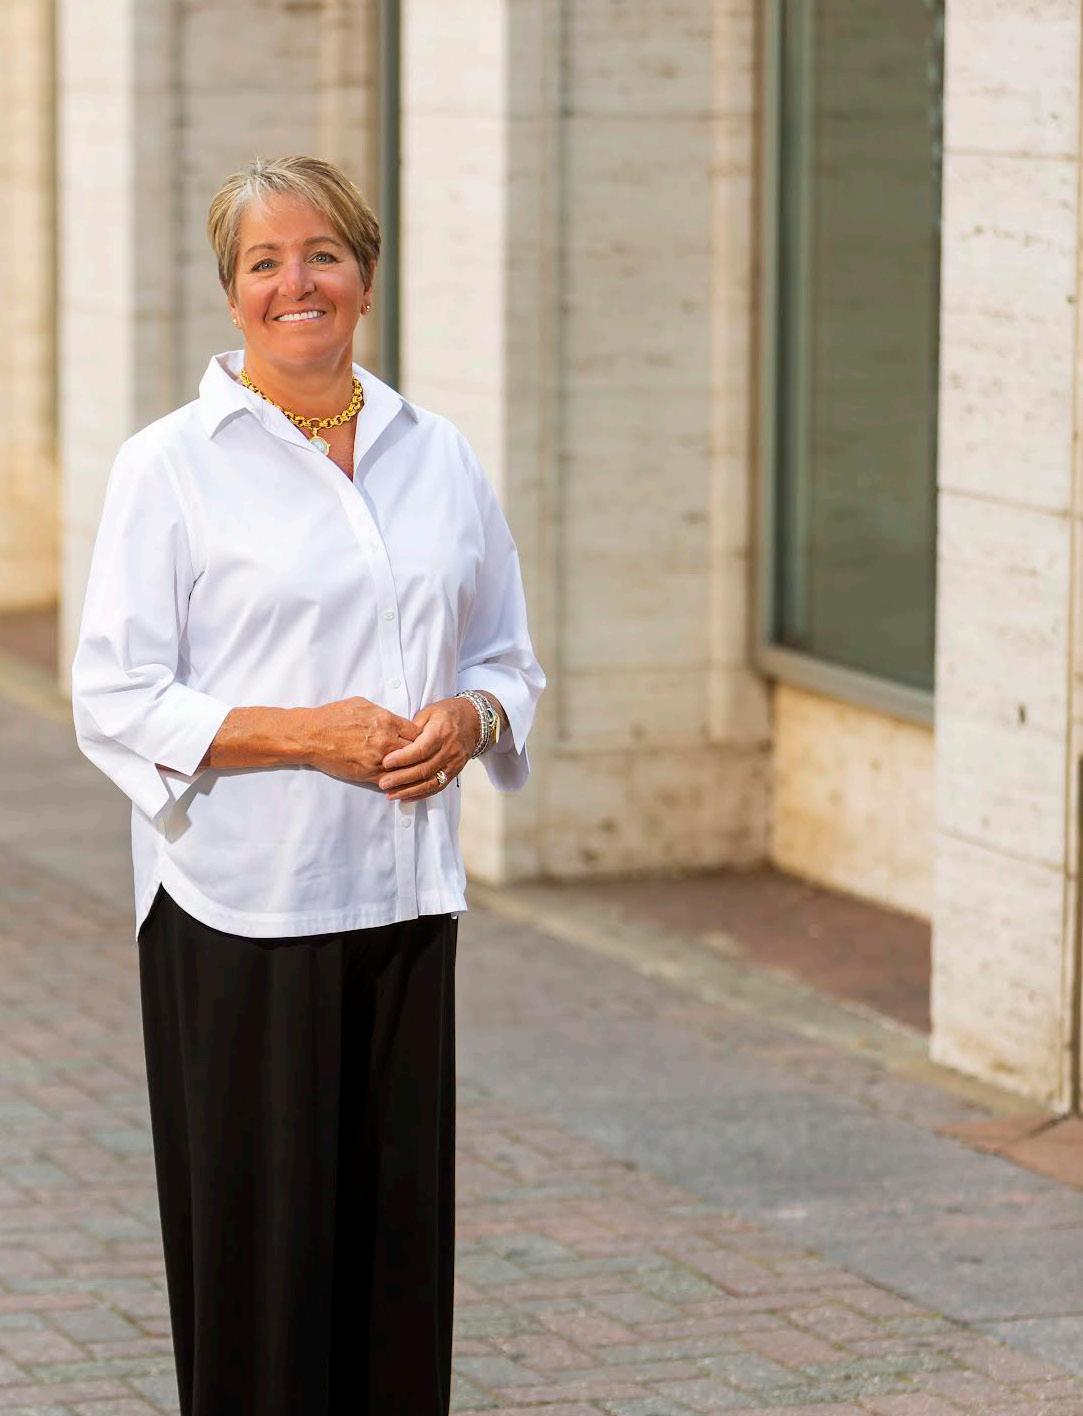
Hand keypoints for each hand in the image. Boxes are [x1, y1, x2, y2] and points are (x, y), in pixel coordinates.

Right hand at [304, 696, 421, 784]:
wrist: (311, 736)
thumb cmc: (333, 717)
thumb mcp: (362, 704)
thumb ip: (383, 713)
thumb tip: (394, 719)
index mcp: (387, 721)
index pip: (417, 732)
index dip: (419, 737)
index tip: (416, 740)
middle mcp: (386, 741)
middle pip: (416, 751)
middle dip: (417, 753)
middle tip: (416, 755)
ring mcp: (378, 760)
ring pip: (406, 768)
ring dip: (407, 768)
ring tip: (408, 768)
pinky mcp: (368, 775)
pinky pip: (391, 780)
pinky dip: (395, 779)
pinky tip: (396, 778)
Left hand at [377, 697, 479, 800]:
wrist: (475, 720)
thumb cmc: (448, 713)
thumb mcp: (429, 712)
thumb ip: (413, 728)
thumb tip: (395, 743)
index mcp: (440, 733)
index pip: (420, 750)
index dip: (402, 758)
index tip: (385, 763)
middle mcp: (449, 750)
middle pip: (424, 769)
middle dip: (402, 778)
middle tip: (383, 783)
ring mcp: (454, 763)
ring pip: (431, 782)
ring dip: (410, 791)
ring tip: (391, 795)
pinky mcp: (455, 771)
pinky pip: (438, 786)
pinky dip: (422, 794)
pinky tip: (407, 797)